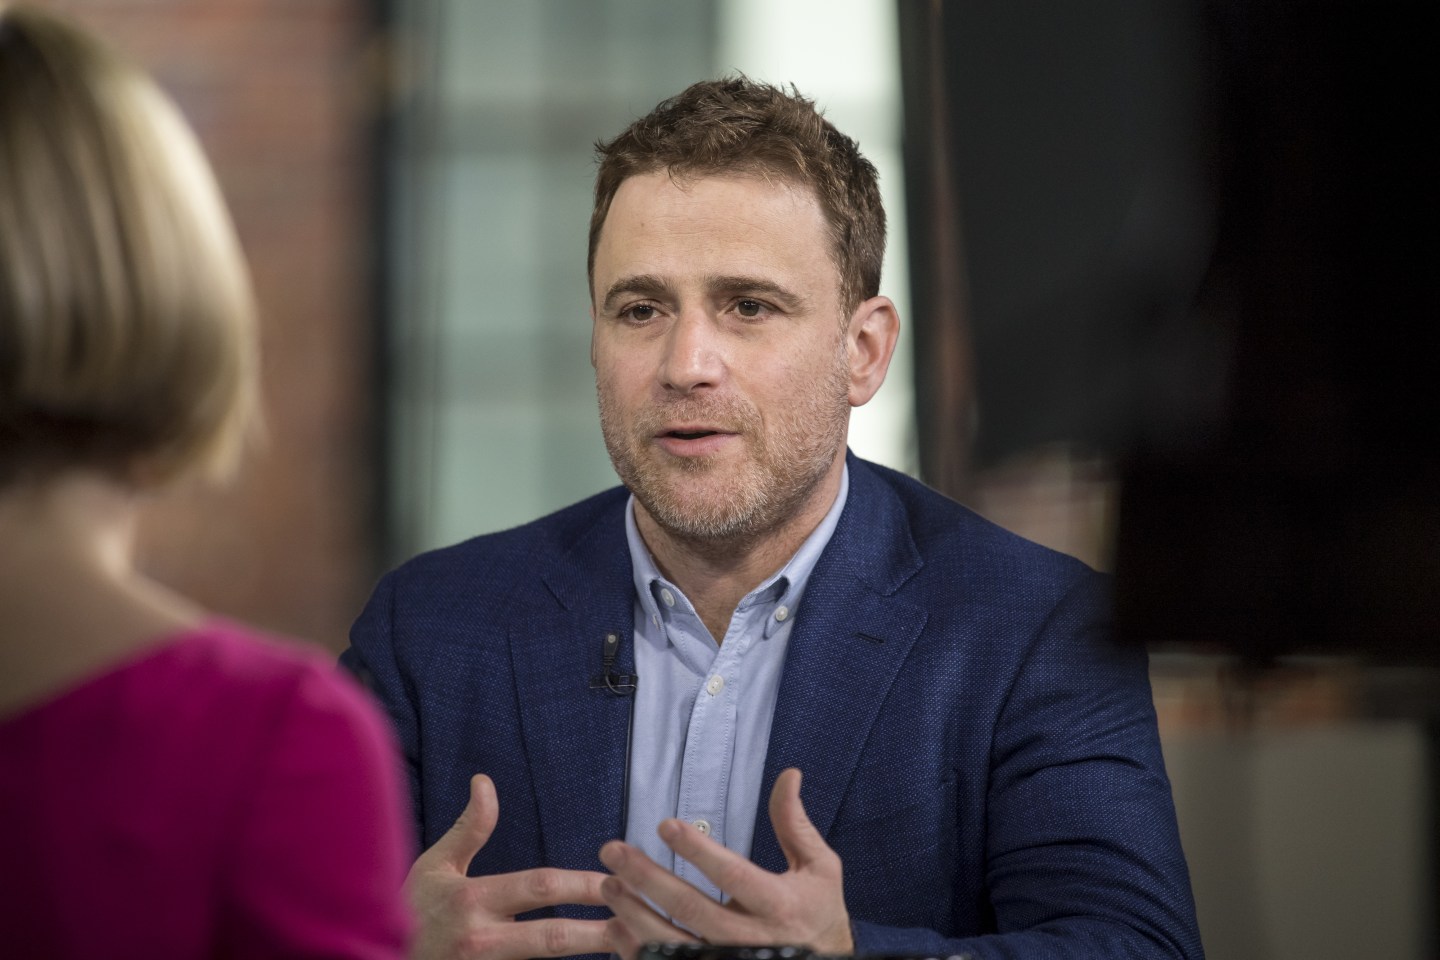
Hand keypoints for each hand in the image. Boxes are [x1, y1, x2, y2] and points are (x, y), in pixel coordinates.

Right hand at [406, 773, 611, 959]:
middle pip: (551, 936)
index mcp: (470, 899)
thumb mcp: (433, 866)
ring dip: (586, 955)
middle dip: (599, 930)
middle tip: (638, 924)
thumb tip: (486, 782)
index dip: (582, 884)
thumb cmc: (408, 912)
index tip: (617, 881)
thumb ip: (468, 829)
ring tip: (627, 948)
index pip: (539, 887)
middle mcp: (479, 938)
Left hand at [599, 768, 852, 959]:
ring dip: (635, 914)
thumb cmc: (818, 912)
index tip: (665, 825)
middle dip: (648, 879)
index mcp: (778, 906)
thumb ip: (794, 823)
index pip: (732, 876)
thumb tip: (788, 775)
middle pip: (691, 910)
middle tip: (614, 852)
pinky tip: (618, 926)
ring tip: (608, 884)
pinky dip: (639, 949)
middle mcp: (751, 940)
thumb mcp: (818, 867)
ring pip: (673, 944)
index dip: (698, 851)